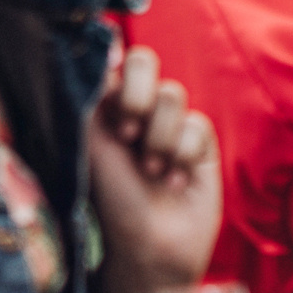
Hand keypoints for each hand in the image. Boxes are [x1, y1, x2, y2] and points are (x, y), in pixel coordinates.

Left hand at [89, 43, 220, 292]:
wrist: (150, 244)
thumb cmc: (112, 200)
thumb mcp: (92, 144)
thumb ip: (94, 95)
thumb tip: (102, 49)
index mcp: (105, 107)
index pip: (114, 60)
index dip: (116, 79)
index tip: (111, 114)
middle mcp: (137, 110)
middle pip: (146, 62)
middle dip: (138, 97)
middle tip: (128, 133)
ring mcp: (170, 125)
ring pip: (173, 96)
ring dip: (159, 138)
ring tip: (152, 171)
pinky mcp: (201, 144)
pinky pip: (198, 126)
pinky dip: (184, 156)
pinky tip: (175, 182)